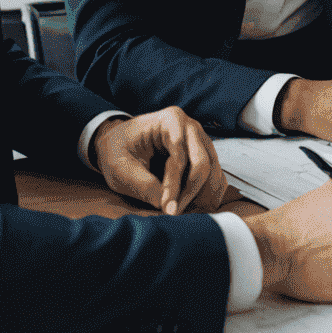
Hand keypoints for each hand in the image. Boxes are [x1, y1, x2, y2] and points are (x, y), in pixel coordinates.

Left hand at [91, 107, 227, 214]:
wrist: (120, 143)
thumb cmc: (117, 150)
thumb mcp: (119, 167)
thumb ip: (142, 184)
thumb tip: (167, 208)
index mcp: (170, 120)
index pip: (180, 156)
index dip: (174, 184)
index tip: (166, 207)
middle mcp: (191, 127)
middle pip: (202, 164)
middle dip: (189, 192)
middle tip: (174, 212)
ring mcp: (200, 140)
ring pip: (212, 172)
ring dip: (201, 196)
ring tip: (182, 212)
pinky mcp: (204, 154)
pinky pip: (214, 176)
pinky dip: (206, 194)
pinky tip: (192, 206)